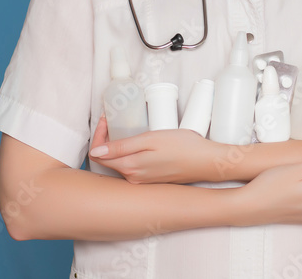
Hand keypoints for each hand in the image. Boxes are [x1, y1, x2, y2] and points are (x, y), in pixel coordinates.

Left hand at [88, 114, 218, 183]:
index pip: (99, 156)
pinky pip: (132, 167)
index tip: (105, 119)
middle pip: (108, 160)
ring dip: (117, 146)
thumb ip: (121, 147)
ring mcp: (142, 181)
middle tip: (112, 119)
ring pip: (119, 163)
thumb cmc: (181, 147)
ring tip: (124, 127)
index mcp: (129, 168)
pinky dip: (128, 154)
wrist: (206, 162)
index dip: (98, 135)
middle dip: (105, 138)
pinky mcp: (151, 180)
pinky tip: (137, 142)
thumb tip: (95, 152)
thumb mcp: (150, 140)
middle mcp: (133, 179)